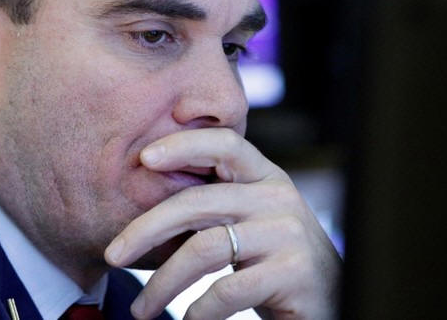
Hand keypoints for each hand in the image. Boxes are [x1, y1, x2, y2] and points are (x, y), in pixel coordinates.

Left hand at [105, 128, 341, 319]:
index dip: (183, 144)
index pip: (225, 144)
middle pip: (198, 202)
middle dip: (146, 229)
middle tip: (113, 255)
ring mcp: (287, 233)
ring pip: (204, 248)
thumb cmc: (277, 258)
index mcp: (266, 177)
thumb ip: (218, 204)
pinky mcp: (292, 272)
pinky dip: (198, 311)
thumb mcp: (251, 220)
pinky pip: (227, 289)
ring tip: (141, 309)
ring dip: (163, 283)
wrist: (332, 296)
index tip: (144, 159)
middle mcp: (278, 197)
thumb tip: (151, 200)